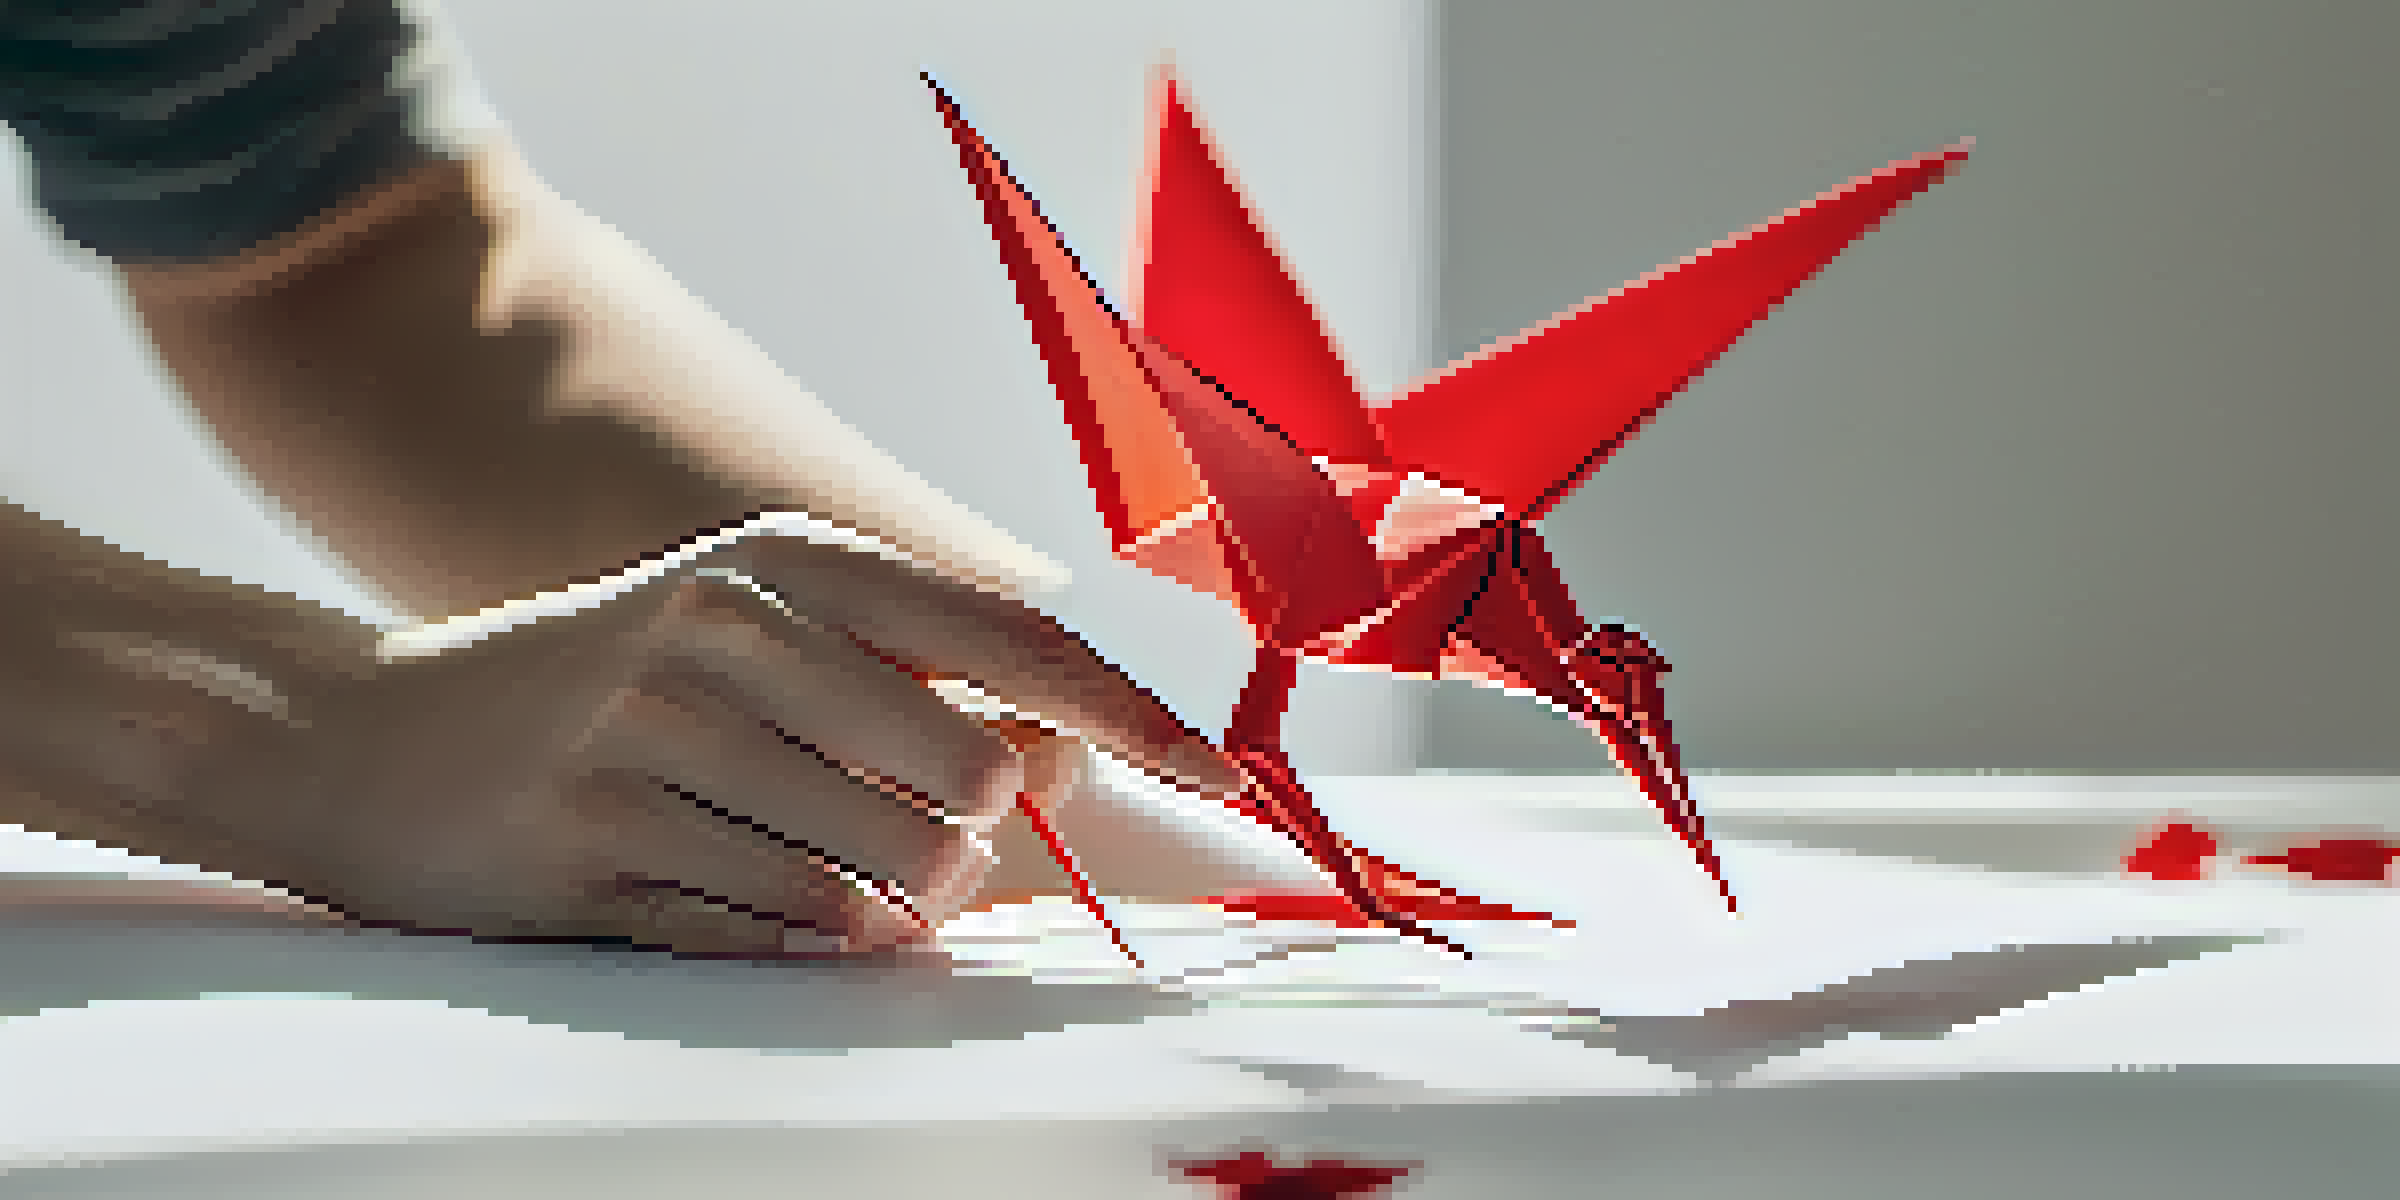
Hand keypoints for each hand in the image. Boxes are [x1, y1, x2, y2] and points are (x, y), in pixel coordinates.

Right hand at [0, 508, 1242, 956]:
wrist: (365, 736)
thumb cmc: (606, 684)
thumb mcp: (747, 626)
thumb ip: (902, 675)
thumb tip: (1069, 764)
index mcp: (781, 567)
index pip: (1012, 639)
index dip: (1136, 715)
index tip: (1227, 778)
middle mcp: (723, 642)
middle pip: (969, 786)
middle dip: (973, 840)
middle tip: (908, 832)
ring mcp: (653, 755)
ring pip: (883, 882)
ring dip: (887, 904)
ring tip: (807, 861)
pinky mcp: (595, 867)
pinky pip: (780, 941)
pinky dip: (799, 942)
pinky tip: (730, 891)